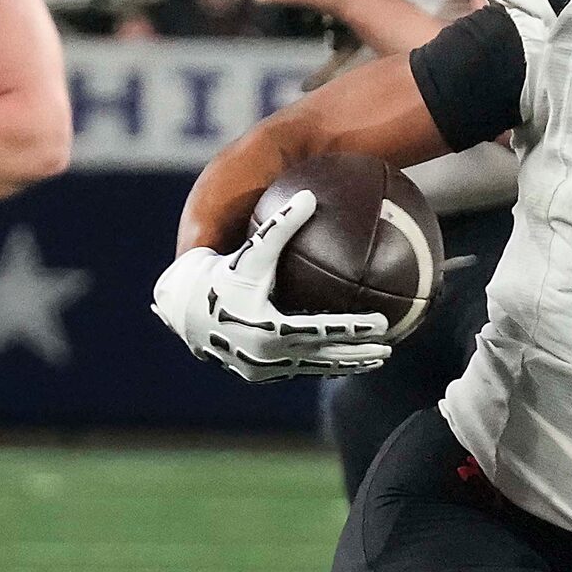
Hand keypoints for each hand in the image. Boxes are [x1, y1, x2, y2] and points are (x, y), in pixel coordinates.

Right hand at [150, 189, 390, 383]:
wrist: (182, 308)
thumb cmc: (219, 274)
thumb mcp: (250, 252)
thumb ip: (279, 226)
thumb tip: (310, 197)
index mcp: (267, 329)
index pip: (321, 331)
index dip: (353, 329)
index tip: (382, 323)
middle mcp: (266, 356)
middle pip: (325, 358)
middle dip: (360, 354)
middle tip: (389, 347)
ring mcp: (263, 369)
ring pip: (315, 370)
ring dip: (347, 366)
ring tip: (377, 360)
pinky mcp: (259, 375)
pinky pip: (299, 371)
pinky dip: (324, 366)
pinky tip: (346, 359)